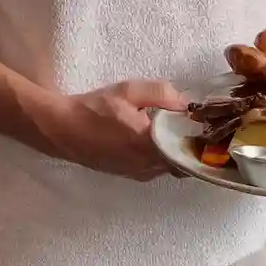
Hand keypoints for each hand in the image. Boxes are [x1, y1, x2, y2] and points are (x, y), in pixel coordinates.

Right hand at [45, 80, 187, 180]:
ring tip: (173, 129)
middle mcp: (146, 165)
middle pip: (180, 161)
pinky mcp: (127, 174)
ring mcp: (136, 173)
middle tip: (190, 125)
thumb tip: (185, 102)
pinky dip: (160, 156)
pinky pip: (154, 168)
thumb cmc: (95, 108)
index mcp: (148, 145)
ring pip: (167, 167)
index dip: (197, 139)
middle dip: (187, 145)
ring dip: (173, 151)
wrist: (63, 129)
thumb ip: (160, 93)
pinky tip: (153, 138)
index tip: (202, 123)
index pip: (186, 151)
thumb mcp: (128, 91)